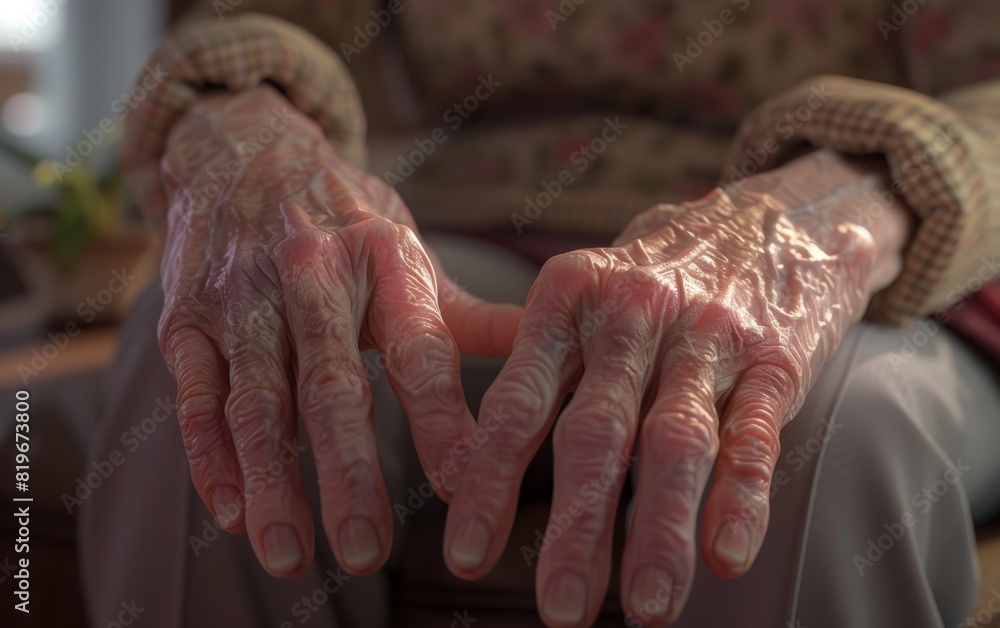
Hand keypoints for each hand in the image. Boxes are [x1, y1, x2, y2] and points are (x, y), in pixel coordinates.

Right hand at [157, 85, 520, 576]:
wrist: (243, 152)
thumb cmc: (345, 220)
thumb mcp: (408, 251)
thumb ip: (469, 316)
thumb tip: (555, 358)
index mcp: (385, 263)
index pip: (421, 353)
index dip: (443, 422)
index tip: (466, 488)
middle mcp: (313, 277)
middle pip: (333, 388)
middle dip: (349, 474)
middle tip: (367, 552)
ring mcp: (244, 298)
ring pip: (257, 402)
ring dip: (274, 482)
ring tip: (291, 555)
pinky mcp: (188, 318)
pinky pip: (196, 395)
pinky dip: (209, 458)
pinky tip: (230, 513)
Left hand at [443, 150, 909, 624]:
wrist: (774, 216)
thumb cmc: (656, 273)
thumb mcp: (587, 290)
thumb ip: (544, 364)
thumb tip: (480, 467)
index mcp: (568, 298)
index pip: (518, 402)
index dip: (490, 482)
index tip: (465, 557)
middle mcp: (632, 314)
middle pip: (597, 434)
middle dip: (576, 528)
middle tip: (558, 608)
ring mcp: (707, 336)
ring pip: (676, 443)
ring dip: (660, 531)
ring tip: (649, 609)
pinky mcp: (774, 359)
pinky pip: (754, 433)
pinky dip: (742, 497)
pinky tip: (727, 556)